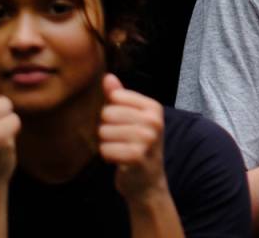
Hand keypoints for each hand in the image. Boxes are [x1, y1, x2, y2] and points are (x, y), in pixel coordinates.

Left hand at [98, 74, 169, 202]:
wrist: (148, 182)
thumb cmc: (138, 146)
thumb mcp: (133, 119)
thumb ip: (120, 96)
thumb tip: (107, 76)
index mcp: (153, 107)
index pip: (115, 97)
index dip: (111, 112)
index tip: (122, 124)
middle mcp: (153, 120)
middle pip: (107, 114)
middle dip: (107, 129)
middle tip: (120, 140)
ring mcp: (147, 138)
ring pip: (104, 132)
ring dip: (107, 144)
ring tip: (120, 150)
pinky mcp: (136, 156)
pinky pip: (105, 149)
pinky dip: (107, 157)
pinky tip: (119, 160)